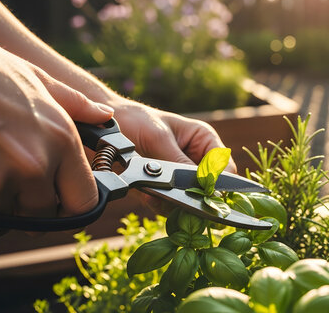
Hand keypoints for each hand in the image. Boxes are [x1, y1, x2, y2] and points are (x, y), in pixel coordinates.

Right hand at [0, 23, 112, 233]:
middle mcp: (35, 165)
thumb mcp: (36, 79)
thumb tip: (105, 115)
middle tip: (11, 186)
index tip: (61, 205)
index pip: (83, 202)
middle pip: (40, 217)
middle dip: (27, 207)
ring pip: (1, 217)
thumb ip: (76, 105)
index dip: (72, 209)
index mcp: (61, 141)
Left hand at [110, 98, 235, 212]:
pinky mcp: (166, 190)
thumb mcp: (159, 139)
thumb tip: (199, 185)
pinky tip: (144, 194)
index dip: (217, 184)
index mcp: (204, 140)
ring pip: (190, 201)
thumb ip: (181, 163)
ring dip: (172, 202)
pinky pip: (171, 206)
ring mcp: (182, 177)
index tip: (201, 193)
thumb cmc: (134, 121)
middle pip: (209, 189)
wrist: (103, 130)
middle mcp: (198, 160)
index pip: (225, 168)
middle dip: (191, 195)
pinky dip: (159, 204)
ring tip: (151, 193)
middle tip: (172, 197)